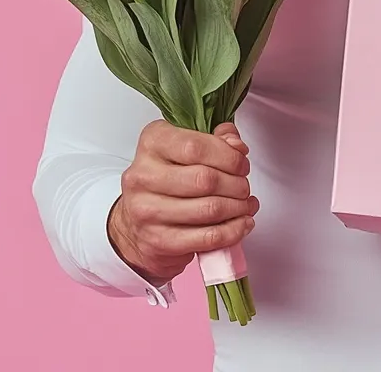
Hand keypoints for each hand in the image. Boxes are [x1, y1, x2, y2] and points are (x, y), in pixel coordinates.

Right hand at [107, 120, 258, 285]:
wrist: (135, 225)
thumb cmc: (166, 180)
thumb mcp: (185, 148)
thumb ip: (215, 139)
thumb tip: (237, 145)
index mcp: (152, 143)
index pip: (196, 147)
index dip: (229, 156)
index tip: (242, 163)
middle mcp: (144, 175)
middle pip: (205, 179)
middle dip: (236, 184)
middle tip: (244, 187)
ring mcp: (148, 211)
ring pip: (209, 209)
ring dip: (238, 207)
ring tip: (246, 204)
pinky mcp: (159, 241)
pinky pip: (207, 238)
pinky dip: (233, 231)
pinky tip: (242, 223)